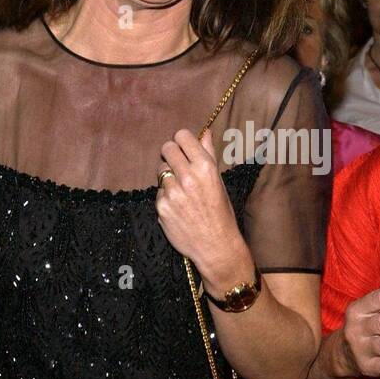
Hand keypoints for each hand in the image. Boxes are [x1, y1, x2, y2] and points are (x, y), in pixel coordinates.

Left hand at [156, 128, 246, 281]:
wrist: (216, 246)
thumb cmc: (221, 212)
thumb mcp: (219, 181)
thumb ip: (208, 154)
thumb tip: (205, 132)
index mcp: (205, 167)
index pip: (182, 136)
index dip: (182, 141)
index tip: (183, 148)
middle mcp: (188, 177)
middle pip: (167, 148)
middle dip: (171, 154)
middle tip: (177, 165)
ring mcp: (173, 192)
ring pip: (161, 170)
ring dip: (168, 177)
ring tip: (182, 191)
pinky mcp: (162, 207)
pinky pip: (158, 192)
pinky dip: (166, 197)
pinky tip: (178, 207)